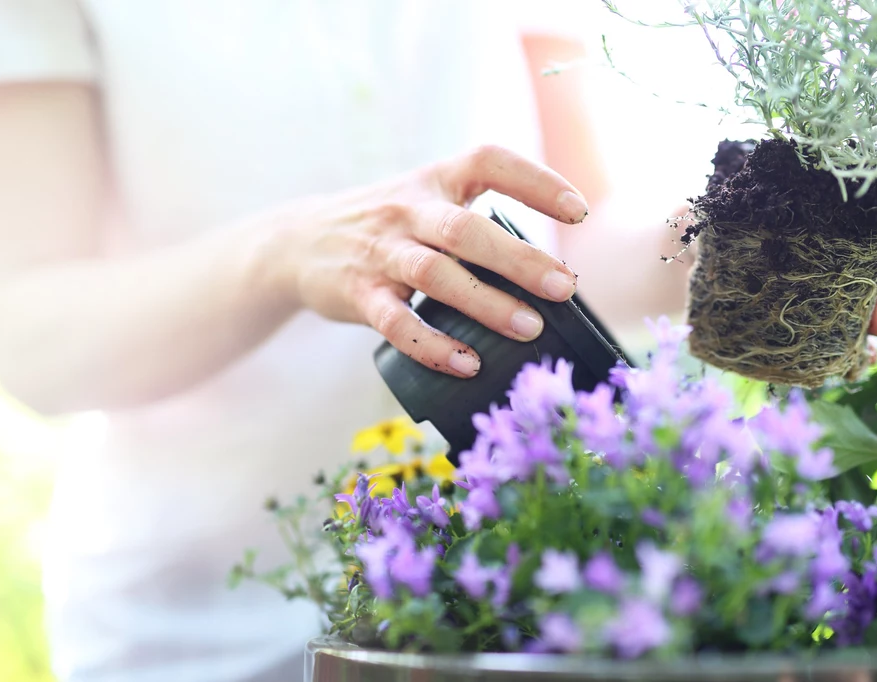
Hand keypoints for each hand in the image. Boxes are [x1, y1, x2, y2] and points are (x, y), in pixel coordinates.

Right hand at [258, 145, 587, 377]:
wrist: (299, 241)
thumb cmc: (387, 226)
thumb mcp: (425, 200)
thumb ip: (477, 221)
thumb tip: (549, 270)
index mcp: (434, 180)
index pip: (488, 162)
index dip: (535, 181)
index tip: (578, 210)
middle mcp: (408, 210)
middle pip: (466, 229)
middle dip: (519, 259)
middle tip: (564, 287)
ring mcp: (381, 252)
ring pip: (435, 275)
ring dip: (486, 303)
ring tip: (529, 328)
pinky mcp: (359, 293)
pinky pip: (397, 322)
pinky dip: (433, 346)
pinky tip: (467, 364)